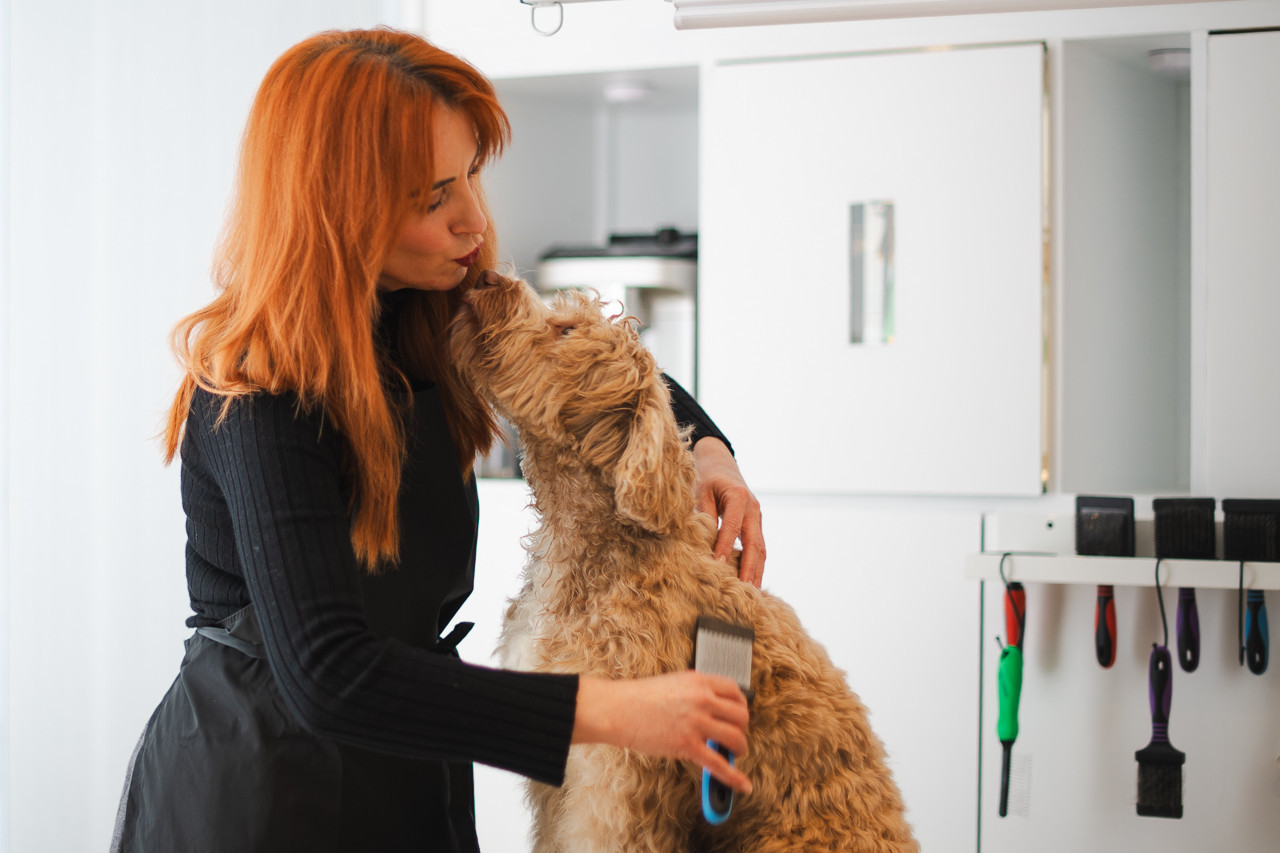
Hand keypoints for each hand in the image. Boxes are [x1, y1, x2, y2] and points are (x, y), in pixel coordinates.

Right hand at [573, 672, 751, 795]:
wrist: (617, 709)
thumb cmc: (639, 697)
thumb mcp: (674, 683)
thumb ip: (696, 692)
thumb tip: (713, 706)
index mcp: (699, 681)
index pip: (735, 692)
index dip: (741, 706)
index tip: (738, 715)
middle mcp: (702, 700)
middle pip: (741, 716)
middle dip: (741, 728)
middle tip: (733, 735)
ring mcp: (696, 723)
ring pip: (736, 738)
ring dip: (739, 749)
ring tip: (731, 753)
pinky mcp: (687, 745)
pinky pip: (719, 764)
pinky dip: (734, 778)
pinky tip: (743, 785)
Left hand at [692, 438, 765, 586]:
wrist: (721, 464)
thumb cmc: (707, 477)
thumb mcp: (700, 490)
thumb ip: (702, 513)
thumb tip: (698, 541)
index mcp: (739, 496)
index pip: (732, 526)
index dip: (726, 546)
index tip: (719, 565)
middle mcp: (753, 508)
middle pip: (755, 543)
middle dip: (750, 568)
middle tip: (745, 590)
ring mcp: (757, 518)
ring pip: (761, 549)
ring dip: (757, 572)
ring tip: (753, 595)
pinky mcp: (756, 526)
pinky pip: (759, 548)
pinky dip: (756, 566)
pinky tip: (752, 583)